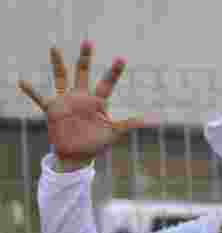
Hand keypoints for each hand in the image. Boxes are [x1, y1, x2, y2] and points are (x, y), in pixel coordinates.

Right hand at [17, 41, 150, 163]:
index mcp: (97, 102)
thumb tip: (154, 120)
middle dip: (86, 58)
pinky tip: (22, 82)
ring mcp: (67, 101)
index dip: (114, 71)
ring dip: (58, 64)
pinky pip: (40, 98)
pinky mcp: (53, 109)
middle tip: (89, 42)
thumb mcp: (114, 133)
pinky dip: (31, 91)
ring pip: (62, 78)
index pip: (107, 83)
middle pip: (83, 73)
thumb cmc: (96, 144)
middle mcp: (81, 97)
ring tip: (54, 48)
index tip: (121, 58)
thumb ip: (130, 124)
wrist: (77, 155)